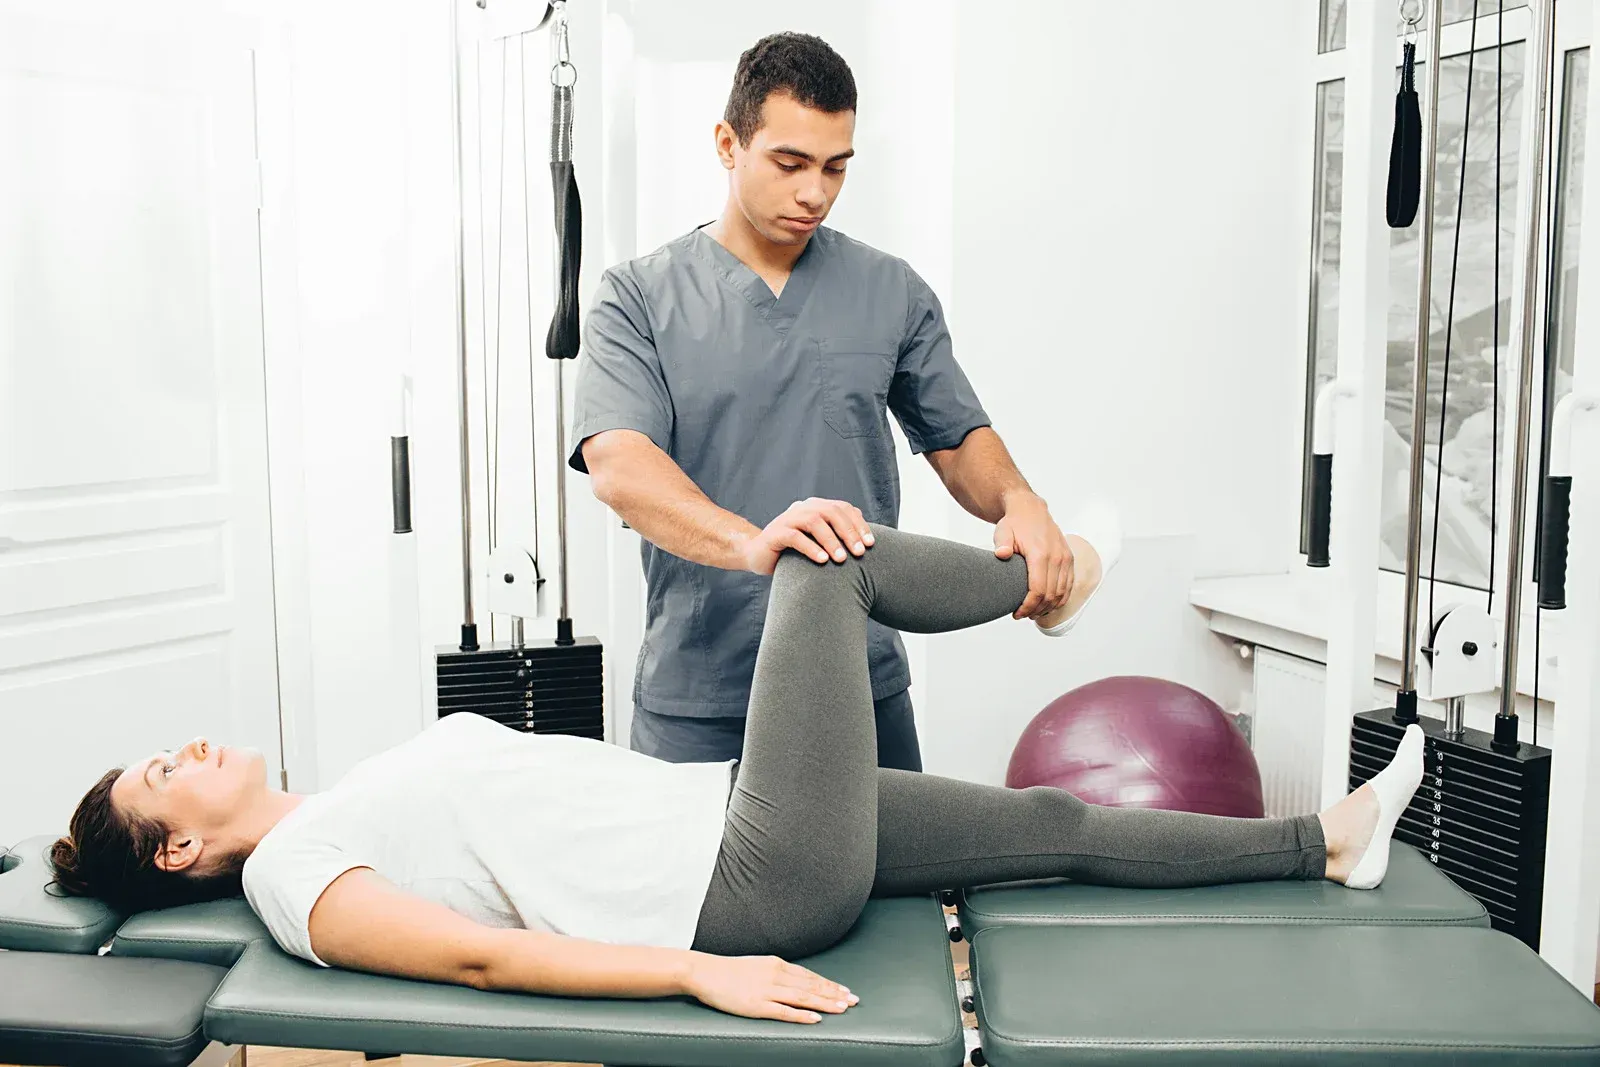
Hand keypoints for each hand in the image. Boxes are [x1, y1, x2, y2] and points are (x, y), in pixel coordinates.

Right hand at [683, 952, 858, 1022]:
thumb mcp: (758, 965)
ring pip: (803, 997)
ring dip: (825, 1003)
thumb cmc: (729, 971)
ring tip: (843, 1008)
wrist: (704, 972)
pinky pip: (784, 1011)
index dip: (829, 984)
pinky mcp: (756, 1005)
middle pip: (811, 986)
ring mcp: (766, 990)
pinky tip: (816, 1018)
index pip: (810, 976)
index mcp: (776, 964)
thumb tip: (794, 980)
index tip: (846, 991)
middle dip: (834, 994)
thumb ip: (776, 972)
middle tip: (854, 1000)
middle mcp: (775, 975)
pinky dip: (802, 1015)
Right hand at [740, 498, 873, 575]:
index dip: (859, 524)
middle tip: (859, 553)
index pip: (844, 508)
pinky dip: (811, 548)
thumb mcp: (819, 543)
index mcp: (817, 507)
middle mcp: (803, 508)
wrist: (758, 555)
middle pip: (831, 512)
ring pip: (814, 522)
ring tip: (842, 559)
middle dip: (848, 532)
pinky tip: (822, 561)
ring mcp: (788, 518)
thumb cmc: (794, 552)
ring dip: (831, 540)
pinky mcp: (775, 533)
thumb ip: (837, 538)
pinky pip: (795, 537)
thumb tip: (866, 544)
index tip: (870, 544)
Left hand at [993, 493, 1073, 619]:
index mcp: (1040, 554)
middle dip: (1036, 610)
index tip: (1017, 614)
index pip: (1038, 590)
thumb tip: (1001, 554)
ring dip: (1048, 607)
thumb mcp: (1002, 531)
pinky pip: (1069, 585)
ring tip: (1033, 613)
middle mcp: (1057, 557)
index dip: (1028, 606)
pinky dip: (1060, 599)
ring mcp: (1065, 558)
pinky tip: (1048, 605)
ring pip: (1062, 593)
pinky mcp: (1069, 559)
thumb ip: (1001, 543)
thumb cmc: (1014, 523)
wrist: (1030, 509)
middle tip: (1022, 615)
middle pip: (1050, 595)